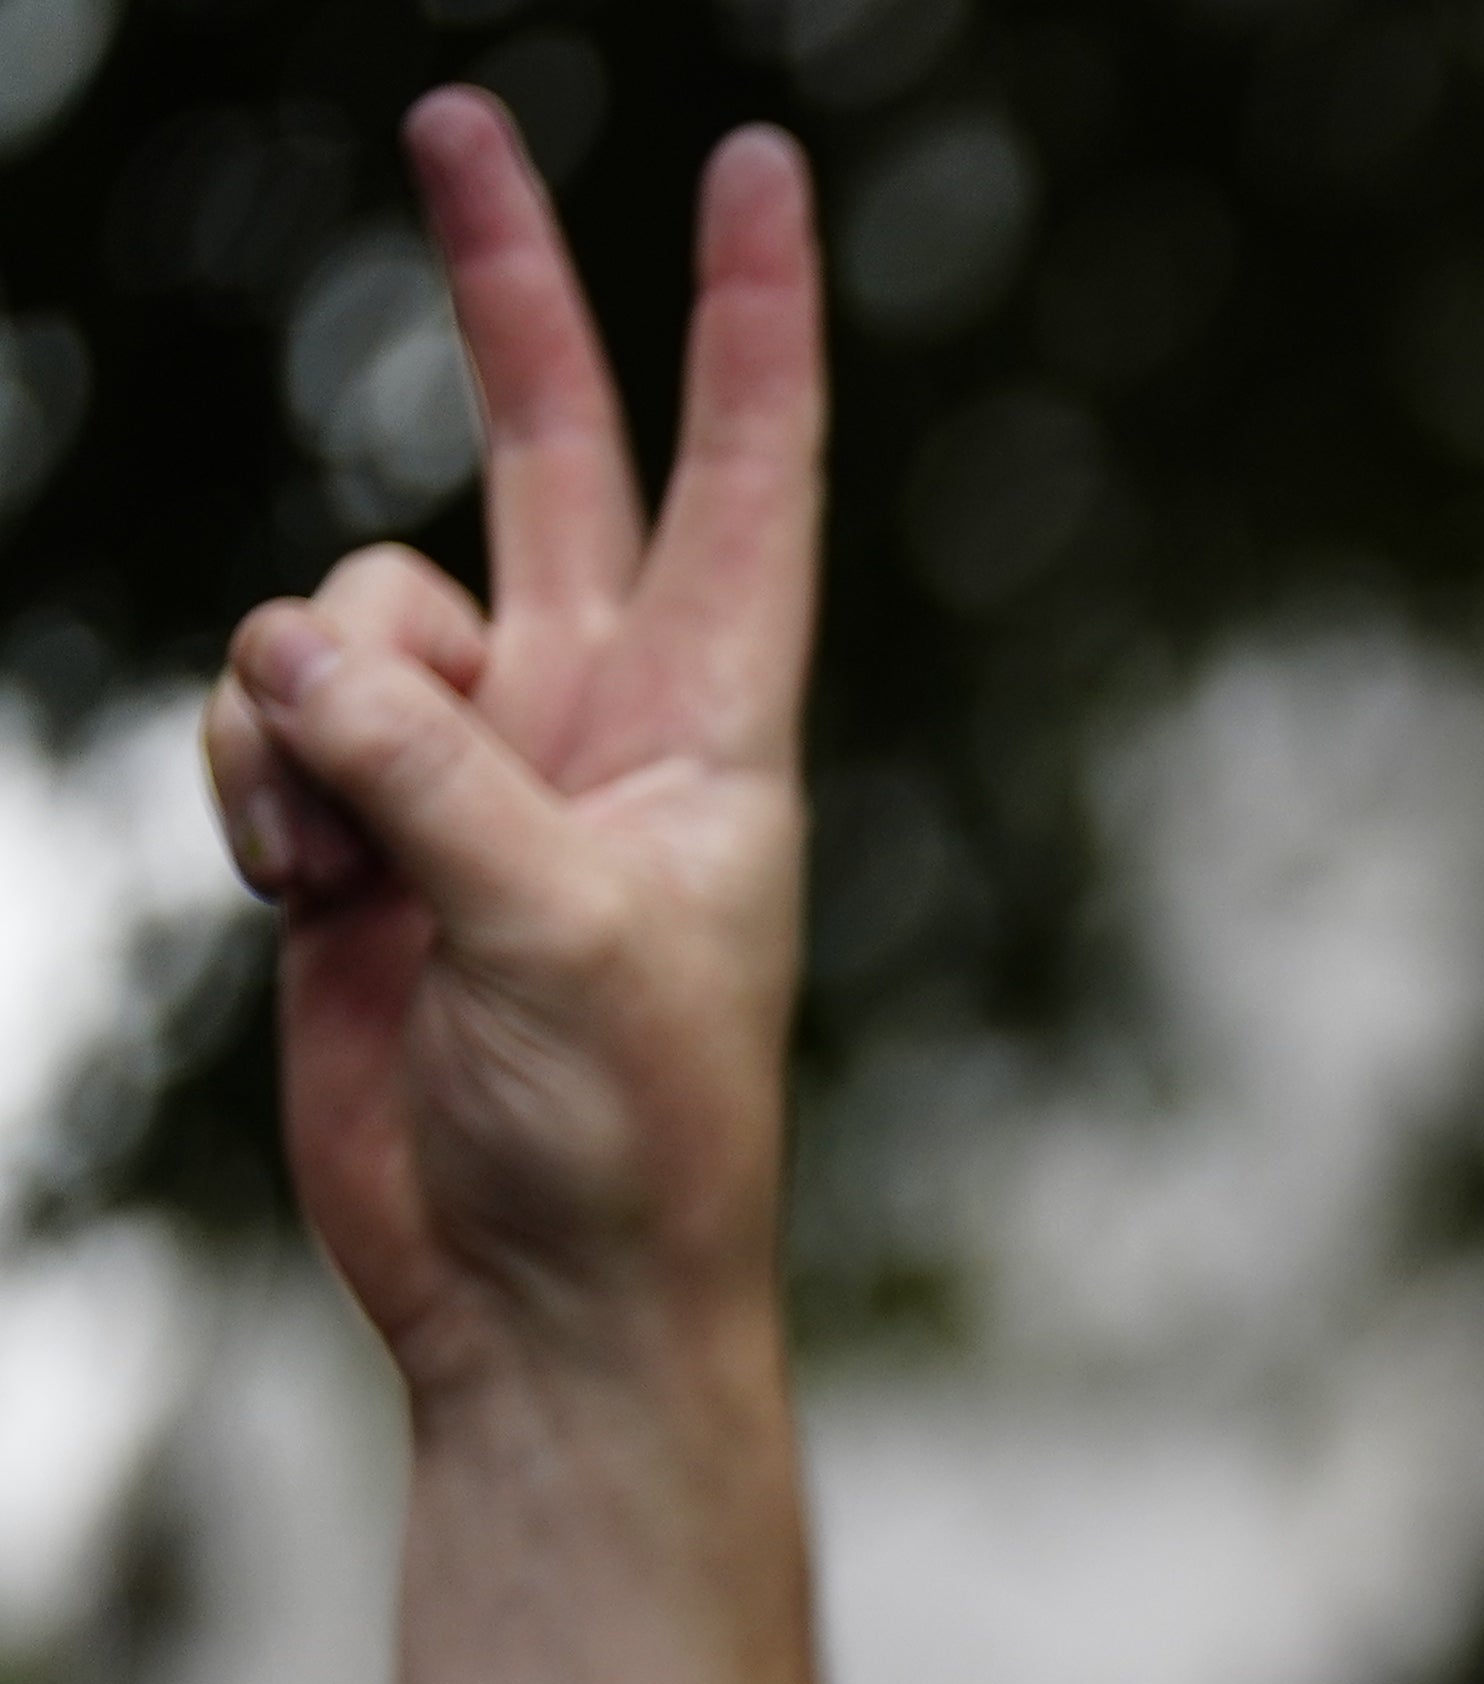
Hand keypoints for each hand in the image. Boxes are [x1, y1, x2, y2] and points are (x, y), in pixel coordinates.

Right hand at [204, 96, 820, 1404]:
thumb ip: (433, 771)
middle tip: (455, 116)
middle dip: (502, 293)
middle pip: (547, 449)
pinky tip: (297, 896)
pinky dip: (254, 790)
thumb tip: (296, 652)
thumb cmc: (624, 1141)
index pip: (746, 477)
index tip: (762, 172)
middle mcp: (600, 717)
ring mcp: (471, 765)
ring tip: (346, 866)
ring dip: (309, 711)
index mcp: (715, 727)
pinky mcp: (360, 830)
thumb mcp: (557, 939)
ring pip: (342, 610)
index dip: (752, 323)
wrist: (542, 1298)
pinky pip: (264, 721)